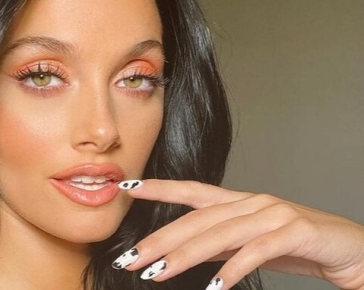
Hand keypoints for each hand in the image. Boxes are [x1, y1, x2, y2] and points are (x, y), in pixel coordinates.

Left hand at [114, 180, 363, 289]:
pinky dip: (233, 268)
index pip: (192, 191)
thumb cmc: (301, 245)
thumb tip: (183, 250)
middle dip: (161, 238)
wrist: (353, 250)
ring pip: (220, 233)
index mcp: (240, 201)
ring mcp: (274, 213)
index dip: (159, 188)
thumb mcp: (251, 243)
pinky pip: (256, 250)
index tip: (127, 189)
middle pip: (198, 219)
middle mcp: (253, 201)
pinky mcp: (295, 230)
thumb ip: (220, 243)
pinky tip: (215, 287)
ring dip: (186, 255)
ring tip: (159, 272)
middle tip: (132, 257)